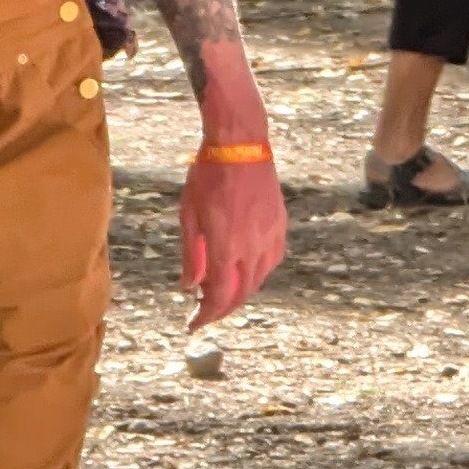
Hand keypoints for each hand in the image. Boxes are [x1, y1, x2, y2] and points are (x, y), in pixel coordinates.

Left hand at [180, 143, 288, 328]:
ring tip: (222, 291)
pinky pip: (271, 260)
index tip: (193, 324)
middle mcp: (252, 247)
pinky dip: (258, 272)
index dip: (206, 316)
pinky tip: (246, 268)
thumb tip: (190, 287)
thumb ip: (192, 255)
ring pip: (259, 280)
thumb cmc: (207, 176)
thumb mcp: (189, 215)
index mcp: (226, 247)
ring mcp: (269, 236)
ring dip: (240, 292)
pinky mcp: (279, 224)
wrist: (240, 144)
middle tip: (205, 313)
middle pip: (241, 294)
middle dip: (222, 309)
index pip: (219, 297)